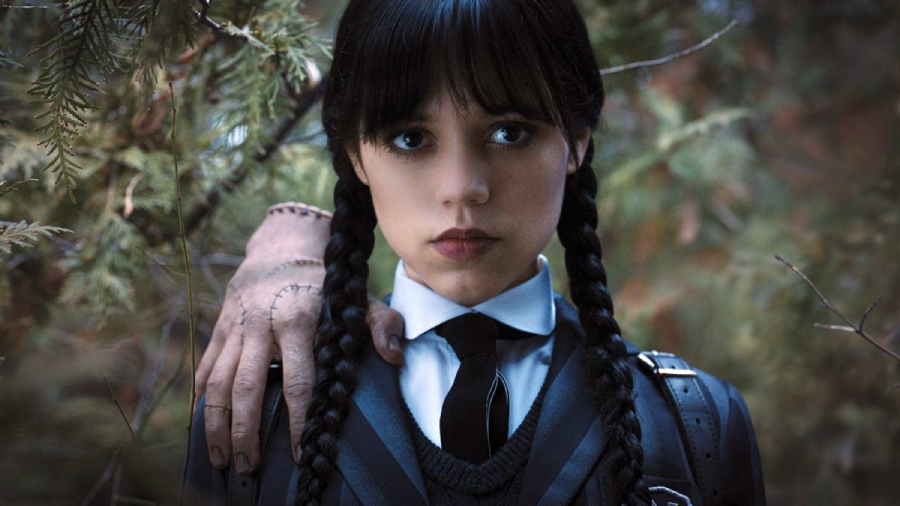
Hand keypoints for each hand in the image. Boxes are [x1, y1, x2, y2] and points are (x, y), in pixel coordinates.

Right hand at [194, 202, 405, 475]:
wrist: (281, 247)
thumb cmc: (324, 282)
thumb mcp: (357, 298)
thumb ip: (382, 325)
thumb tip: (396, 357)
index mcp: (297, 321)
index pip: (298, 382)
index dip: (297, 421)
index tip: (300, 453)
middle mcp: (261, 326)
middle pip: (247, 390)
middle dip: (244, 433)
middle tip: (248, 468)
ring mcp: (235, 328)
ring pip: (218, 384)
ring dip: (216, 425)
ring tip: (220, 459)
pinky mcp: (219, 328)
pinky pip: (206, 368)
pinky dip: (202, 398)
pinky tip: (204, 425)